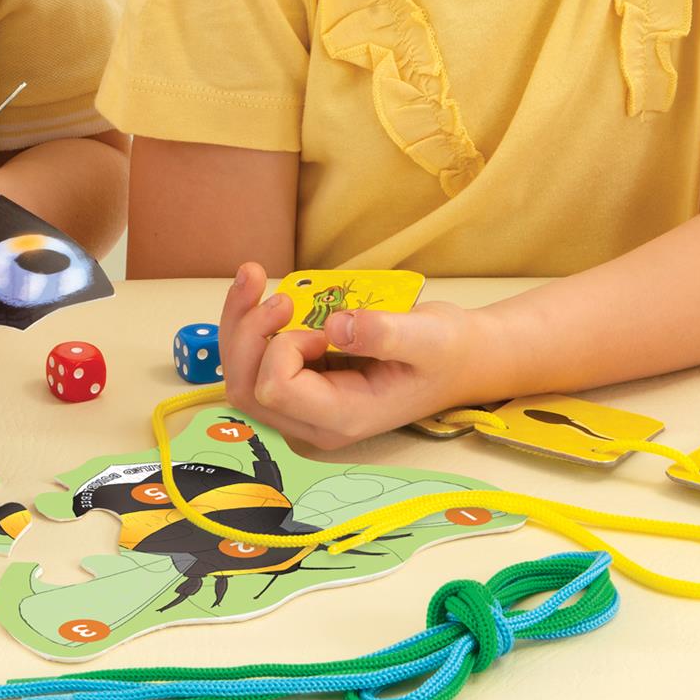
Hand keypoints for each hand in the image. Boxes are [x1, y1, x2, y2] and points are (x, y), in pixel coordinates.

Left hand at [219, 263, 500, 451]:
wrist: (459, 359)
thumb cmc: (447, 349)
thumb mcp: (427, 335)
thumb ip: (383, 334)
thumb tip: (336, 327)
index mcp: (345, 417)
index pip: (277, 389)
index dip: (283, 348)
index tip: (318, 327)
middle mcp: (316, 422)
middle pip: (247, 389)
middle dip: (247, 334)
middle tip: (280, 294)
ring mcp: (305, 408)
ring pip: (241, 377)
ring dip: (239, 325)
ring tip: (256, 278)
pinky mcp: (301, 387)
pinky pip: (253, 363)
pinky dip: (246, 324)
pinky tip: (257, 288)